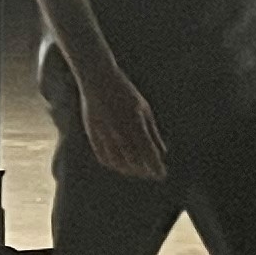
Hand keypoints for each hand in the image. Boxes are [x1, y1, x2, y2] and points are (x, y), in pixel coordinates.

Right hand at [80, 64, 168, 180]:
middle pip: (134, 162)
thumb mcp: (144, 109)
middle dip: (145, 171)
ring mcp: (105, 135)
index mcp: (135, 125)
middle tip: (152, 173)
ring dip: (129, 170)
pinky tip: (119, 165)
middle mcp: (120, 133)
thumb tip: (163, 151)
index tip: (162, 174)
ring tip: (137, 171)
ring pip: (118, 162)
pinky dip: (113, 164)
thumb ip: (153, 132)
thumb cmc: (124, 91)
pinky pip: (103, 156)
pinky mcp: (92, 135)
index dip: (156, 167)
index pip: (149, 154)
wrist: (97, 80)